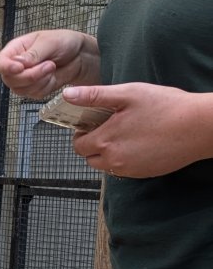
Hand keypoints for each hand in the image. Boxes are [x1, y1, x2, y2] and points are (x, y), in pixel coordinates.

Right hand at [0, 30, 100, 98]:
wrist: (80, 55)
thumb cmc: (64, 42)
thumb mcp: (49, 42)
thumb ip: (33, 53)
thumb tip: (18, 63)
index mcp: (15, 50)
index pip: (0, 63)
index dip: (7, 68)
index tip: (19, 68)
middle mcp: (15, 66)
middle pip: (10, 79)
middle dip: (30, 75)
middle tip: (49, 65)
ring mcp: (23, 79)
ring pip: (21, 89)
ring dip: (40, 80)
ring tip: (52, 67)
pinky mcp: (33, 89)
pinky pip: (34, 94)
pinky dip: (46, 86)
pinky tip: (52, 76)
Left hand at [64, 83, 212, 178]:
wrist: (200, 126)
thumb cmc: (167, 106)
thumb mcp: (128, 94)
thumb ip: (94, 96)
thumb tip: (68, 95)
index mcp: (105, 141)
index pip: (78, 145)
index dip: (82, 134)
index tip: (92, 124)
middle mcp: (114, 160)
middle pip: (90, 157)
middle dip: (93, 144)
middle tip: (109, 127)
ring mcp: (130, 170)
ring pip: (106, 165)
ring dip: (108, 153)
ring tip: (126, 133)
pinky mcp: (145, 174)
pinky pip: (125, 169)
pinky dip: (125, 159)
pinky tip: (140, 142)